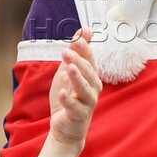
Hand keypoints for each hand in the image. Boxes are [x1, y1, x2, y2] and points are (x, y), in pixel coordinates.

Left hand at [47, 28, 100, 153]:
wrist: (65, 126)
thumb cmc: (69, 97)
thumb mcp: (68, 71)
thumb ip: (76, 52)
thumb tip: (85, 29)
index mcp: (91, 76)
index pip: (90, 59)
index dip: (85, 48)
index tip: (78, 36)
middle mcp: (93, 88)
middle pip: (88, 72)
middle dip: (78, 60)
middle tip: (66, 51)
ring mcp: (87, 103)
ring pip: (85, 89)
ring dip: (77, 78)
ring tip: (69, 68)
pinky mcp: (79, 116)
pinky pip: (75, 107)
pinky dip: (69, 100)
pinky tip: (63, 93)